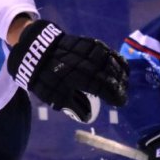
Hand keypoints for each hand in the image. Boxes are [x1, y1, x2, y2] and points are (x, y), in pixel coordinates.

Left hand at [6, 19, 127, 122]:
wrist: (36, 49)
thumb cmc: (45, 76)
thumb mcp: (56, 97)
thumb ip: (73, 107)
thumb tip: (87, 117)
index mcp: (84, 79)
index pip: (108, 88)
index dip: (117, 96)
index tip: (120, 103)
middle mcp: (91, 64)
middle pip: (114, 74)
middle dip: (121, 85)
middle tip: (122, 94)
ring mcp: (91, 51)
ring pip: (113, 61)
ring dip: (121, 72)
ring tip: (123, 81)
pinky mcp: (90, 43)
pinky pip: (108, 51)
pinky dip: (115, 59)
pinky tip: (118, 64)